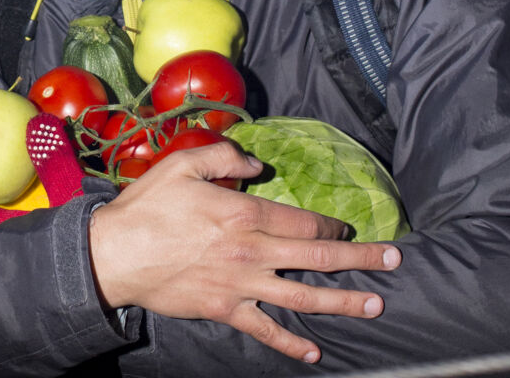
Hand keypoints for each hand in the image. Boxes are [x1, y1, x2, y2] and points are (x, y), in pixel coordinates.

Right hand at [87, 139, 401, 363]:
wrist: (115, 254)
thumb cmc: (148, 205)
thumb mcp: (183, 164)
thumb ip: (224, 156)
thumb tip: (257, 162)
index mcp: (242, 213)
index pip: (300, 220)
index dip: (329, 222)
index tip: (349, 226)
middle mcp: (251, 251)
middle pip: (315, 256)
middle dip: (359, 258)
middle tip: (394, 260)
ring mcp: (241, 286)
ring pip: (303, 296)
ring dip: (343, 301)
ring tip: (376, 305)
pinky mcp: (225, 310)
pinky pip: (265, 330)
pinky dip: (292, 344)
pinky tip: (316, 352)